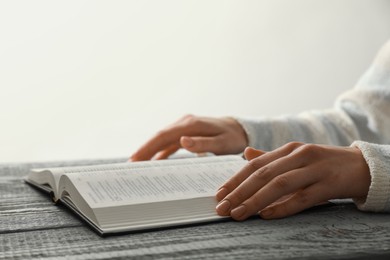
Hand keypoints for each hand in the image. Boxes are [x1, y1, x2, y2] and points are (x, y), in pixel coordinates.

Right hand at [130, 114, 247, 160]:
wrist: (240, 129)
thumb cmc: (233, 137)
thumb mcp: (222, 143)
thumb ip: (203, 143)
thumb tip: (182, 141)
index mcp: (191, 124)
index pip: (163, 136)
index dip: (148, 147)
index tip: (136, 158)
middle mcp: (184, 123)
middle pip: (159, 137)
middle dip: (144, 150)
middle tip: (131, 165)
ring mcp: (184, 127)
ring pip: (162, 139)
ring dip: (150, 151)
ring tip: (138, 165)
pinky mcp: (186, 133)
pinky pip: (169, 142)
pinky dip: (160, 151)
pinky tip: (154, 162)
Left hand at [215, 142, 370, 219]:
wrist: (361, 166)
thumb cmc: (323, 163)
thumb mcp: (296, 157)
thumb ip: (271, 158)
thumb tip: (246, 155)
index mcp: (289, 149)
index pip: (255, 165)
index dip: (235, 180)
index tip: (219, 194)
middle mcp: (299, 155)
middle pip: (263, 175)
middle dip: (239, 192)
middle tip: (222, 208)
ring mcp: (314, 169)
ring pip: (279, 185)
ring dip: (255, 201)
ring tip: (238, 214)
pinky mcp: (329, 184)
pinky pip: (302, 198)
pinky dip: (283, 207)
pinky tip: (266, 215)